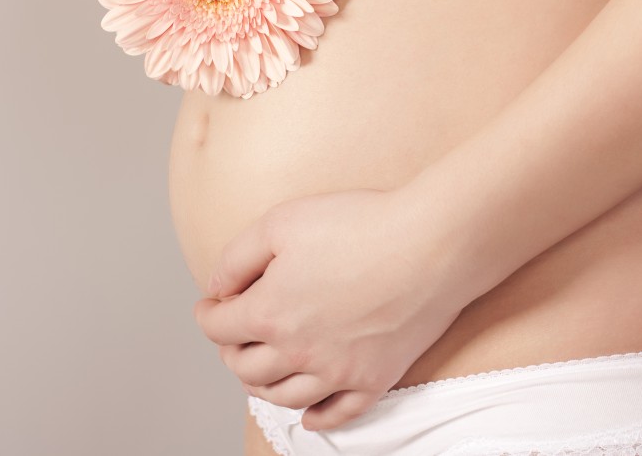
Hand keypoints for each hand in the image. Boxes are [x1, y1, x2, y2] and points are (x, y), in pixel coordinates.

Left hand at [192, 186, 465, 431]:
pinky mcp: (375, 379)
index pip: (218, 328)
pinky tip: (308, 413)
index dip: (208, 314)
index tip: (212, 305)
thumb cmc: (362, 224)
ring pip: (284, 396)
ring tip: (262, 367)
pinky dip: (315, 418)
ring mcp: (338, 372)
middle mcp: (298, 352)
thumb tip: (218, 288)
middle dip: (231, 348)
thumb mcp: (281, 222)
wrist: (433, 242)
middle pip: (245, 367)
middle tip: (235, 333)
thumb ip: (237, 258)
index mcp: (270, 313)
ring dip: (262, 384)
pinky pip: (337, 415)